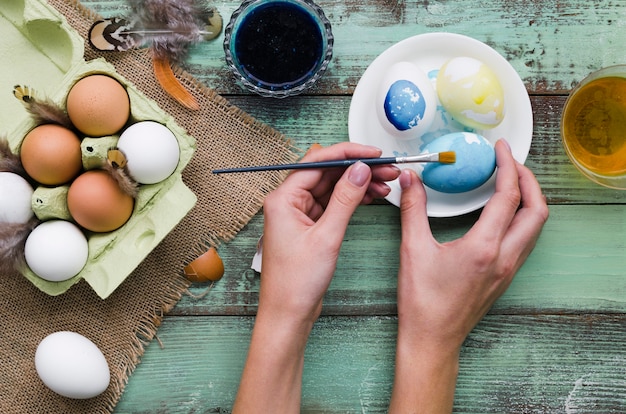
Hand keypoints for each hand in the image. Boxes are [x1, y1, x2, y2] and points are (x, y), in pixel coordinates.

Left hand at [259, 142, 399, 325]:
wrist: (288, 314)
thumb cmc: (296, 282)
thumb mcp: (327, 237)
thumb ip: (345, 200)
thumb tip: (360, 170)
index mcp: (283, 199)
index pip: (318, 162)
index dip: (348, 153)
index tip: (374, 153)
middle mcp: (288, 202)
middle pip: (326, 173)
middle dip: (357, 169)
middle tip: (387, 170)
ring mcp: (298, 214)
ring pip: (331, 188)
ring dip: (357, 184)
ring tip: (385, 185)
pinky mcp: (309, 226)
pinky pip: (332, 204)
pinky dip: (351, 200)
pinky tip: (372, 197)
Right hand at [389, 139, 548, 412]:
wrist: (432, 339)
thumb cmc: (422, 301)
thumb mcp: (413, 250)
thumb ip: (413, 209)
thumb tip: (411, 180)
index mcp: (484, 247)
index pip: (508, 197)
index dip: (508, 167)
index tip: (500, 149)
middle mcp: (504, 257)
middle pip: (537, 211)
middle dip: (529, 180)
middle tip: (511, 163)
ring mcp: (508, 269)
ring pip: (535, 227)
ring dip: (529, 200)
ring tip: (510, 182)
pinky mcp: (504, 277)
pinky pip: (525, 240)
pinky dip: (521, 218)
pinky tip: (501, 214)